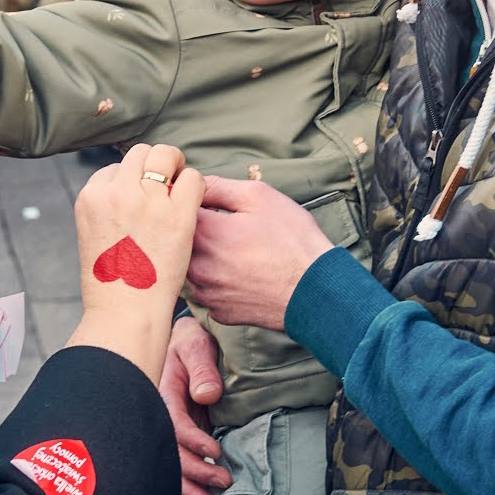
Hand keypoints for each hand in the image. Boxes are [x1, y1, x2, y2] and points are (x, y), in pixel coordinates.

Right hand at [66, 144, 204, 381]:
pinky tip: (193, 207)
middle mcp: (116, 191)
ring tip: (181, 193)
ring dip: (176, 169)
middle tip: (167, 189)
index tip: (141, 203)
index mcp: (91, 197)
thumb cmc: (112, 285)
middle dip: (155, 166)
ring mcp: (147, 199)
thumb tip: (131, 193)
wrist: (125, 315)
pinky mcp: (177, 213)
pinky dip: (196, 187)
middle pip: (141, 153)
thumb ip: (109, 210)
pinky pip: (193, 178)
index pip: (116, 168)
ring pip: (166, 155)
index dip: (132, 182)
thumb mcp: (94, 237)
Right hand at [160, 316, 230, 494]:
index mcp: (162, 394)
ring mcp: (171, 429)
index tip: (215, 451)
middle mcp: (162, 417)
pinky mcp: (182, 435)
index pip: (173, 425)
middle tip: (224, 481)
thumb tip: (207, 396)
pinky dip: (194, 485)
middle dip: (195, 473)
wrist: (187, 339)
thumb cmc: (192, 340)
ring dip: (192, 488)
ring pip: (173, 466)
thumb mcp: (197, 345)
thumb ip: (202, 368)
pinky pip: (182, 464)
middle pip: (170, 453)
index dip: (193, 441)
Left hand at [188, 177, 334, 330]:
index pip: (177, 209)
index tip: (211, 204)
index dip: (193, 202)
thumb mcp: (259, 197)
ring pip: (191, 266)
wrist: (317, 292)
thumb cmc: (293, 241)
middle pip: (181, 240)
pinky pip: (207, 289)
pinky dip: (218, 280)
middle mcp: (196, 265)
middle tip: (229, 228)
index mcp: (204, 233)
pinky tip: (241, 274)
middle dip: (198, 230)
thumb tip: (195, 184)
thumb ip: (219, 186)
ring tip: (238, 251)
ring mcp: (204, 292)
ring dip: (206, 256)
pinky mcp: (216, 311)